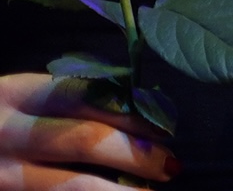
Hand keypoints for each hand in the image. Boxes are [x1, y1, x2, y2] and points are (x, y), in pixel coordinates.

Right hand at [0, 70, 176, 186]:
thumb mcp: (24, 98)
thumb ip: (71, 98)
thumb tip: (140, 106)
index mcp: (20, 94)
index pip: (89, 97)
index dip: (133, 115)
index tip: (167, 128)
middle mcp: (8, 133)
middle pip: (84, 140)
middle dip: (136, 154)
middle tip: (171, 165)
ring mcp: (0, 175)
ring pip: (68, 186)